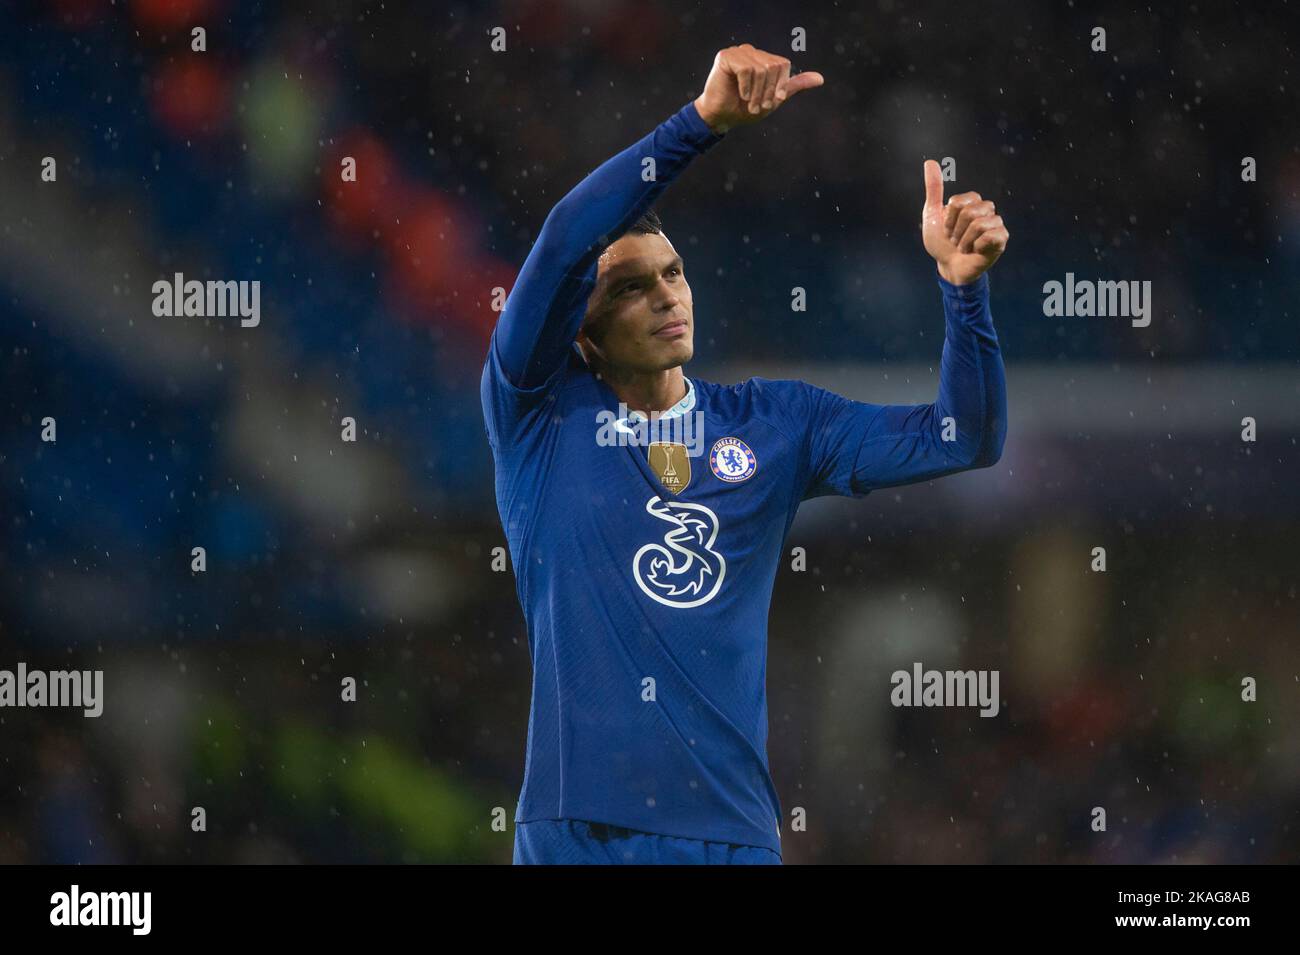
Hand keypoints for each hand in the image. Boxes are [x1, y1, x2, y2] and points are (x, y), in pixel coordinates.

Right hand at [693, 44, 823, 133]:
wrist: (721, 118)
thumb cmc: (744, 109)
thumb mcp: (774, 99)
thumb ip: (794, 86)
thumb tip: (820, 79)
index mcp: (763, 59)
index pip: (783, 64)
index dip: (780, 85)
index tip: (771, 102)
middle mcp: (751, 51)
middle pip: (773, 66)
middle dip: (767, 91)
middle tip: (757, 105)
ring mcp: (738, 52)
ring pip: (761, 68)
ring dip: (756, 92)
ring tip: (748, 103)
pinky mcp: (726, 56)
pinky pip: (746, 68)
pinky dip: (746, 86)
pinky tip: (740, 94)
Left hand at [920, 160, 1008, 284]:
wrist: (949, 266)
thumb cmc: (941, 242)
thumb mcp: (932, 215)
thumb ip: (934, 189)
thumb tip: (929, 162)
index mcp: (971, 201)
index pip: (959, 202)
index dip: (948, 219)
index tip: (946, 229)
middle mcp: (986, 209)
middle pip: (969, 212)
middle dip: (956, 231)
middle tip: (955, 240)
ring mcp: (995, 223)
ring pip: (979, 225)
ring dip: (964, 241)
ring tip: (964, 247)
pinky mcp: (1002, 238)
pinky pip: (990, 236)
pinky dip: (977, 247)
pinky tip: (976, 251)